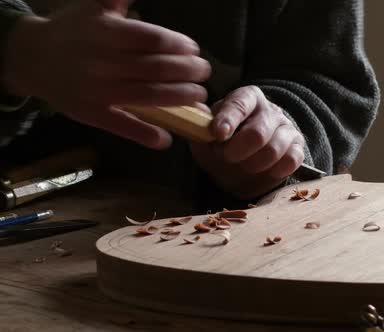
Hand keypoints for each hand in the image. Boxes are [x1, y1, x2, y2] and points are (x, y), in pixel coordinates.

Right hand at [2, 0, 210, 148]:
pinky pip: (123, 126)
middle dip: (188, 72)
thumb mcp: (96, 7)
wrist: (32, 58)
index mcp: (107, 33)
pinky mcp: (92, 114)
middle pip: (157, 69)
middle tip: (204, 73)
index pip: (153, 39)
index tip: (193, 49)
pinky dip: (146, 134)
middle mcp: (104, 62)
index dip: (179, 45)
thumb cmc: (73, 30)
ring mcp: (98, 90)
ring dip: (180, 98)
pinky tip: (166, 138)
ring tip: (199, 96)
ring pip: (148, 96)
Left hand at [191, 86, 305, 199]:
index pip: (240, 104)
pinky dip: (273, 171)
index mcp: (246, 98)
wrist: (244, 161)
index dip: (229, 119)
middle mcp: (269, 110)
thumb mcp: (205, 135)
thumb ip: (199, 129)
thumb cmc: (223, 144)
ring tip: (242, 165)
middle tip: (227, 157)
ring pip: (274, 150)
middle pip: (258, 133)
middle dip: (238, 151)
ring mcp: (286, 128)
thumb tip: (195, 121)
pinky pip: (290, 160)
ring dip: (252, 165)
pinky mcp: (297, 148)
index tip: (218, 134)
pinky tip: (262, 170)